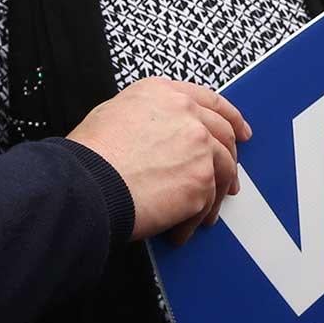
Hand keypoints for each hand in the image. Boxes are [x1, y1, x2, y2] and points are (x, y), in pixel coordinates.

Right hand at [67, 78, 252, 245]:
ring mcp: (199, 147)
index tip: (241, 131)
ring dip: (216, 195)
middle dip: (230, 159)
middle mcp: (187, 114)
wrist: (83, 185)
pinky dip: (194, 220)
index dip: (231, 118)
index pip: (211, 102)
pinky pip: (207, 203)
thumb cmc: (88, 157)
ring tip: (203, 213)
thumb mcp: (115, 114)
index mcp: (165, 94)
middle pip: (224, 136)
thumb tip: (162, 135)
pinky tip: (181, 228)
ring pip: (224, 171)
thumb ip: (150, 118)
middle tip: (230, 178)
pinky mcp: (201, 180)